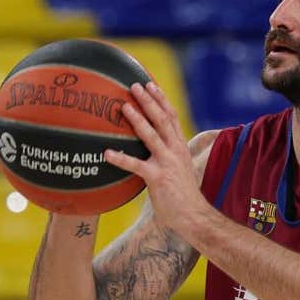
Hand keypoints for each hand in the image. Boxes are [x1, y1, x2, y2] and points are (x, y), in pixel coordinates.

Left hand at [104, 82, 210, 239]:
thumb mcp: (178, 169)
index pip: (171, 116)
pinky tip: (107, 153)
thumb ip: (167, 155)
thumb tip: (151, 149)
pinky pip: (136, 166)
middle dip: (149, 101)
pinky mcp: (157, 178)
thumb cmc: (182, 195)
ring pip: (151, 136)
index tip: (151, 84)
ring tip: (123, 106)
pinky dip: (121, 159)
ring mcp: (167, 163)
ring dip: (137, 120)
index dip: (161, 99)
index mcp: (180, 146)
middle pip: (162, 119)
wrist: (192, 215)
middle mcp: (175, 150)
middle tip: (135, 85)